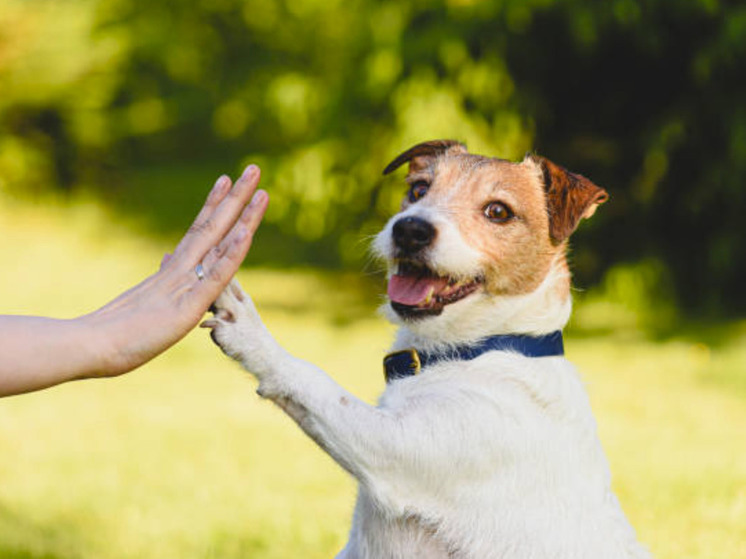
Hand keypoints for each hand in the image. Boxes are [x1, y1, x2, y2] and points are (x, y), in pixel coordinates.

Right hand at [85, 164, 268, 376]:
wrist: (89, 347)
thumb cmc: (112, 334)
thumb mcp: (146, 303)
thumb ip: (161, 281)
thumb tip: (167, 258)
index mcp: (172, 273)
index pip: (200, 233)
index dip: (216, 207)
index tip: (228, 181)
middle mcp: (180, 270)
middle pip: (214, 227)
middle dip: (236, 198)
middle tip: (254, 168)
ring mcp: (184, 285)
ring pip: (219, 241)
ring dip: (242, 213)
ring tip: (256, 181)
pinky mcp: (188, 305)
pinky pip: (215, 276)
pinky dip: (232, 254)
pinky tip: (247, 232)